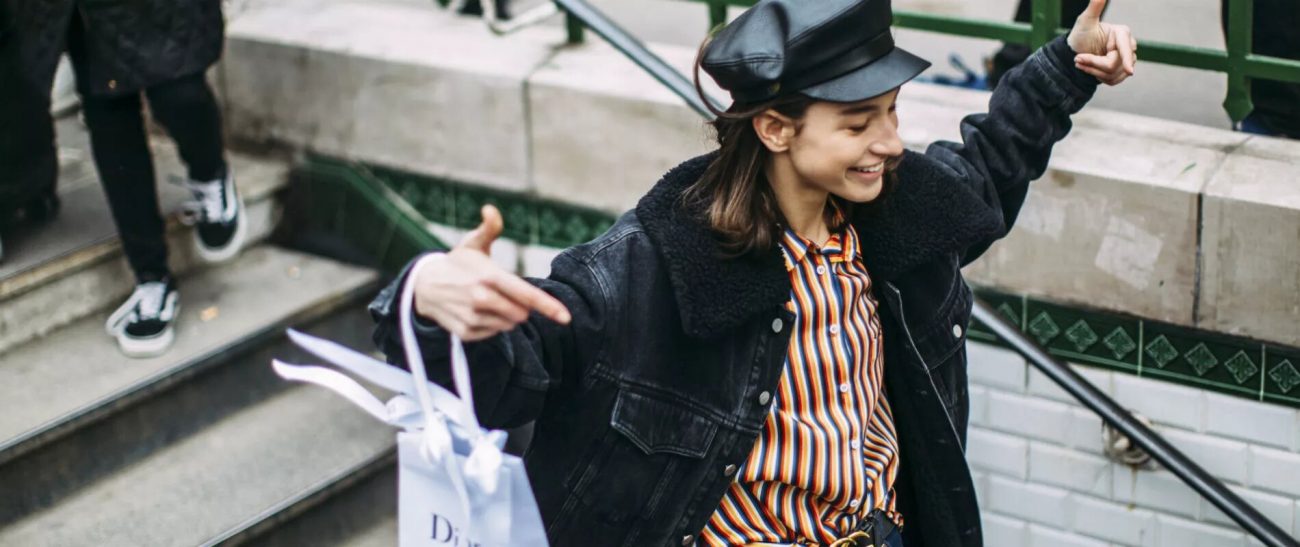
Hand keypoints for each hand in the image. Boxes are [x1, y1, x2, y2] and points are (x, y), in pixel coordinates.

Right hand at [412, 205, 570, 340]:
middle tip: (503, 293)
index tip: (565, 317)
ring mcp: (473, 317)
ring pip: (509, 325)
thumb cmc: (456, 263)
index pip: (525, 294)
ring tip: (487, 301)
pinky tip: (477, 312)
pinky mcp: (466, 332)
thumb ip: (489, 228)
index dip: (548, 306)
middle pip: (521, 314)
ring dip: (506, 316)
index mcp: (489, 276)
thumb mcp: (472, 243)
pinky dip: (491, 325)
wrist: (423, 286)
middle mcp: (481, 298)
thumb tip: (491, 209)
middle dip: (521, 306)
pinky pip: (493, 333)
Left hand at [1067, 0, 1136, 85]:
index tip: (1129, 71)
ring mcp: (1126, 60)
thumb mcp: (1084, 21)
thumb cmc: (1080, 34)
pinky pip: (1114, 81)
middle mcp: (1128, 46)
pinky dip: (1098, 77)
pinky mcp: (1121, 71)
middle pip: (1116, 64)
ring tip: (1081, 62)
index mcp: (1122, 33)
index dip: (1126, 60)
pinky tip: (1089, 69)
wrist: (1075, 50)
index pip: (1125, 49)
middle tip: (1078, 59)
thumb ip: (1094, 7)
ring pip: (1114, 74)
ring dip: (1093, 72)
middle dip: (1094, 64)